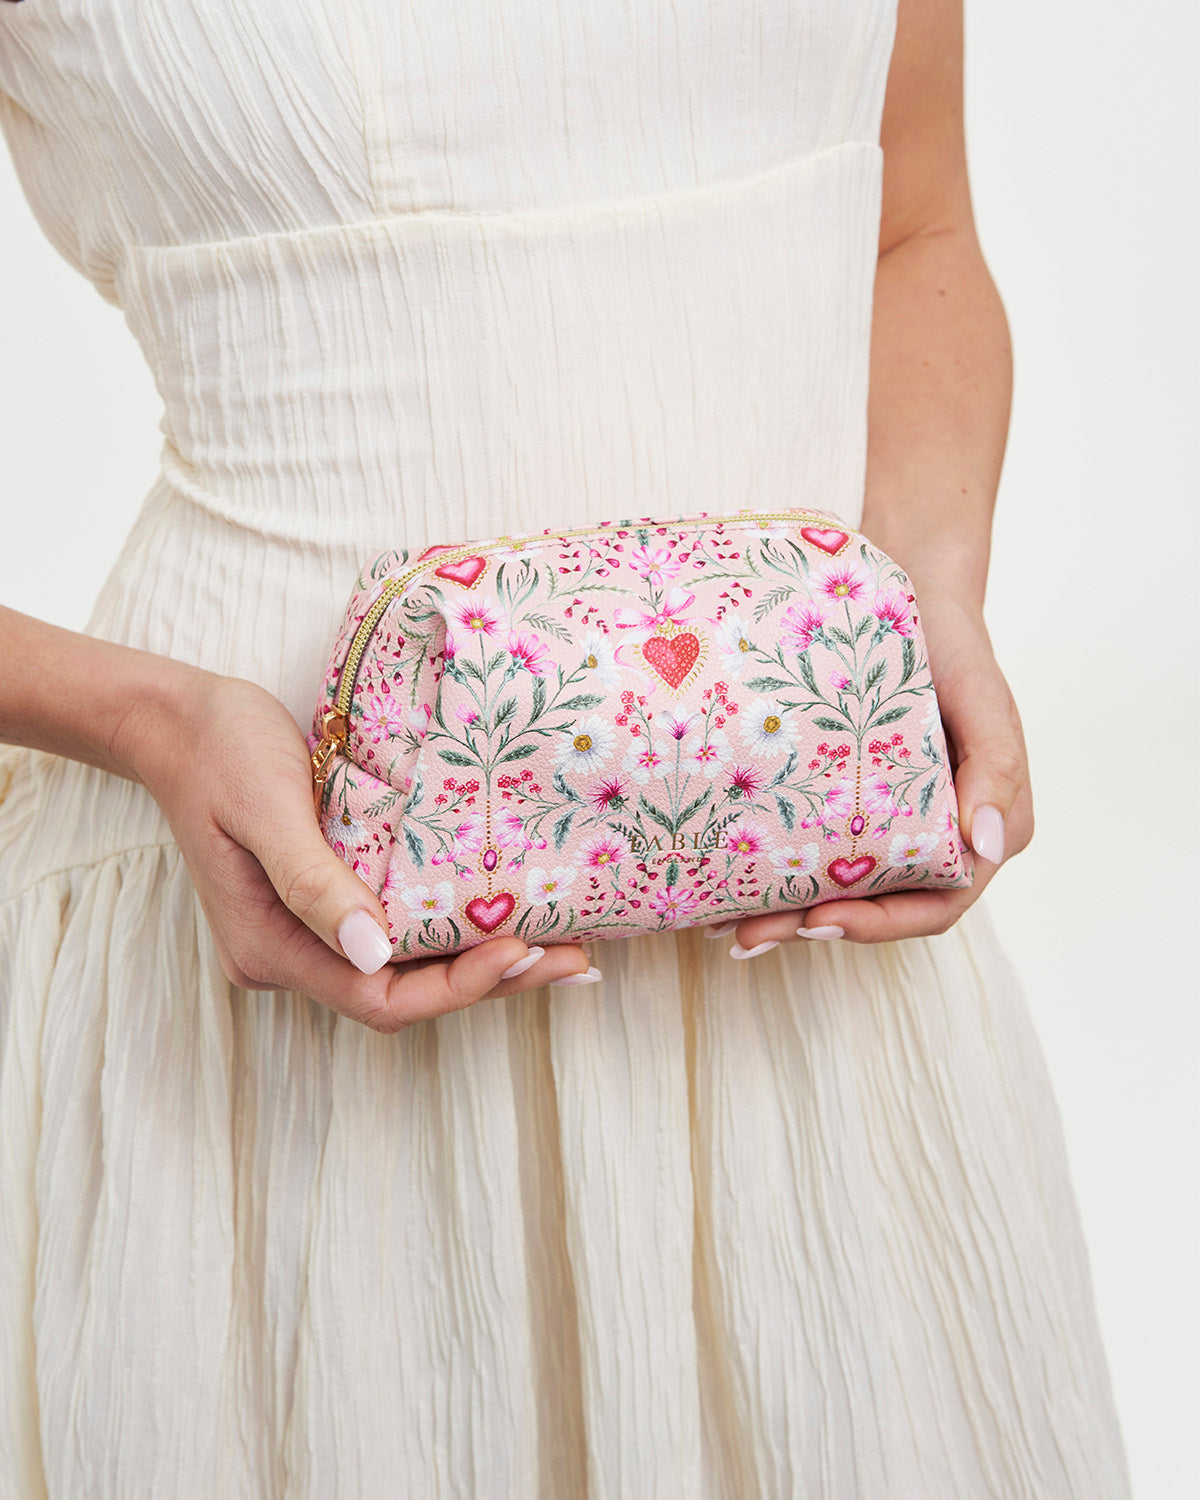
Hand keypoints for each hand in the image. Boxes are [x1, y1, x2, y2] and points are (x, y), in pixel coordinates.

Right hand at [122, 668, 594, 1028]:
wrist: (180, 720)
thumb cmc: (220, 751)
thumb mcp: (266, 807)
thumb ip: (314, 883)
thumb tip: (375, 953)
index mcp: (270, 947)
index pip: (378, 999)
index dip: (457, 987)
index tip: (522, 950)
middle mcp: (292, 955)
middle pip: (403, 995)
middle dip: (490, 982)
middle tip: (574, 959)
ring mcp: (309, 933)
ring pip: (406, 970)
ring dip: (482, 961)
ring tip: (563, 946)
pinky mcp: (327, 903)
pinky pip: (399, 933)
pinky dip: (454, 929)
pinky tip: (506, 914)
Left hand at [719, 590, 1033, 952]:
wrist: (913, 591)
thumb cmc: (958, 645)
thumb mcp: (987, 699)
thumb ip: (996, 769)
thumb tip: (985, 844)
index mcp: (982, 829)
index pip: (935, 904)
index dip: (879, 926)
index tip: (821, 921)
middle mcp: (937, 837)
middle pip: (877, 909)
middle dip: (812, 927)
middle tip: (749, 939)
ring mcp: (890, 821)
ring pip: (840, 888)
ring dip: (784, 914)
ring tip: (727, 925)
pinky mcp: (849, 801)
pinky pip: (815, 847)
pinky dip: (776, 870)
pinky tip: (726, 883)